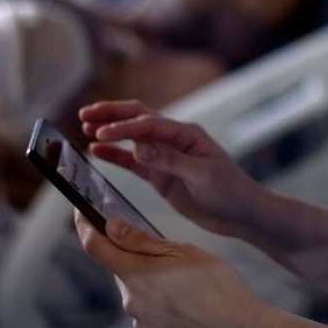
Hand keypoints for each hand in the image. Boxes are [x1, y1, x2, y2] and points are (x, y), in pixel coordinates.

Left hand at [76, 214, 264, 327]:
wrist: (238, 327)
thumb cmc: (216, 285)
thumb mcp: (180, 251)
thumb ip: (140, 240)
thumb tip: (110, 226)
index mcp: (137, 275)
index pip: (96, 247)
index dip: (85, 228)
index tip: (80, 214)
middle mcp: (132, 302)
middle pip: (122, 270)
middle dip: (135, 257)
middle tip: (165, 253)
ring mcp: (143, 323)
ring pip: (138, 292)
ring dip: (151, 281)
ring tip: (184, 280)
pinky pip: (150, 312)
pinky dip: (162, 302)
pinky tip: (185, 299)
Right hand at [79, 100, 262, 237]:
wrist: (242, 214)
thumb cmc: (230, 191)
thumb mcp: (203, 176)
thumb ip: (171, 162)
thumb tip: (140, 148)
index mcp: (186, 134)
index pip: (149, 124)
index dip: (124, 127)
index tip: (101, 132)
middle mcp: (174, 140)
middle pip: (138, 119)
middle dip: (112, 115)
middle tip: (85, 114)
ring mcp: (165, 157)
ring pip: (132, 138)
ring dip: (110, 132)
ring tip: (85, 127)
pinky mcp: (160, 175)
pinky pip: (133, 161)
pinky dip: (115, 155)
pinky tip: (97, 152)